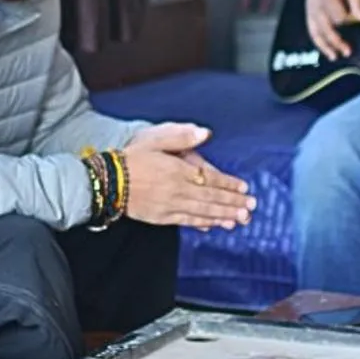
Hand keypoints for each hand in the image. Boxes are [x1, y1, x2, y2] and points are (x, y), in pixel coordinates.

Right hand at [121, 123, 256, 229]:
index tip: (244, 187)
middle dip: (233, 202)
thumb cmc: (131, 158)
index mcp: (177, 169)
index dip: (228, 184)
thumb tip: (205, 133)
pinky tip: (216, 225)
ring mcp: (170, 205)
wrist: (108, 181)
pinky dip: (204, 223)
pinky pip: (188, 221)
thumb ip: (181, 136)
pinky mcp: (163, 217)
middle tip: (251, 206)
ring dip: (224, 215)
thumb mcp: (155, 139)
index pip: (209, 178)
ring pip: (203, 211)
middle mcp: (177, 189)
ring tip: (241, 218)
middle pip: (211, 197)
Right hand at [305, 0, 359, 60]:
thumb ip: (357, 1)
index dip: (350, 22)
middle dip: (337, 41)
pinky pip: (311, 29)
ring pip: (316, 32)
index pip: (339, 17)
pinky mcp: (309, 11)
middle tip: (348, 52)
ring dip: (325, 46)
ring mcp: (311, 8)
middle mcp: (316, 4)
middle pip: (326, 28)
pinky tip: (327, 50)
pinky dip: (318, 41)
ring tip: (335, 56)